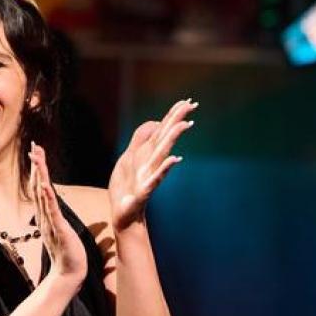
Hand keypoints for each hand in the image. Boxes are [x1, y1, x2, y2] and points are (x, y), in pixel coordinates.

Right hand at [30, 144, 87, 288]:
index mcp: (47, 216)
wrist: (68, 276)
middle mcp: (46, 217)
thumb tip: (54, 210)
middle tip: (33, 147)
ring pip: (43, 195)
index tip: (36, 153)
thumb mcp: (62, 232)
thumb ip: (56, 220)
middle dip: (36, 167)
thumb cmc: (68, 255)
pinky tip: (45, 185)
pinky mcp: (59, 230)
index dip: (38, 171)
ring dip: (40, 176)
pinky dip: (48, 198)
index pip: (40, 189)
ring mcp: (51, 223)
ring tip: (37, 159)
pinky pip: (52, 212)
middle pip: (38, 187)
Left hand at [108, 99, 192, 230]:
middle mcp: (151, 161)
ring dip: (173, 138)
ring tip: (184, 124)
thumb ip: (140, 140)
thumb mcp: (128, 157)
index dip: (173, 115)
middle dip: (176, 119)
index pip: (162, 130)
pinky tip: (175, 159)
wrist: (123, 213)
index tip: (188, 102)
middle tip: (192, 104)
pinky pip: (156, 178)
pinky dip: (165, 168)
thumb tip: (155, 123)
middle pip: (165, 136)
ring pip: (162, 152)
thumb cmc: (126, 186)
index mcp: (146, 154)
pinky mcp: (145, 190)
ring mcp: (149, 175)